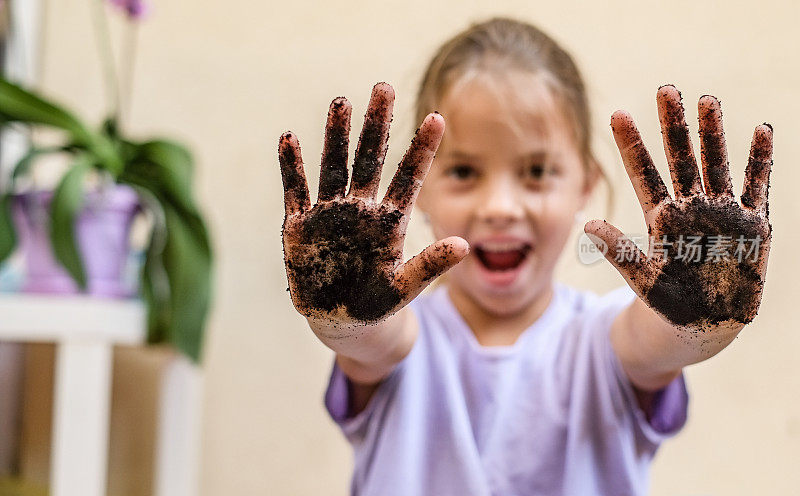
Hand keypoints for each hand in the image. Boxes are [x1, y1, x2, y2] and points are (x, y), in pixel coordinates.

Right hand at [279, 83, 468, 324]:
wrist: (341, 322)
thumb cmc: (377, 303)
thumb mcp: (406, 287)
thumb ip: (431, 265)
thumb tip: (465, 245)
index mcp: (389, 221)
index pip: (408, 177)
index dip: (421, 149)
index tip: (437, 118)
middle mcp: (360, 210)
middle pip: (369, 160)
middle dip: (376, 126)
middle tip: (382, 88)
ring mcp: (329, 215)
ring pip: (333, 167)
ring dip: (335, 137)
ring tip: (341, 103)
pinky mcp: (300, 227)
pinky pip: (295, 191)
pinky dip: (292, 168)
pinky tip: (290, 139)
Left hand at [586, 85, 771, 332]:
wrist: (706, 323)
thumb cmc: (669, 302)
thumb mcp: (643, 277)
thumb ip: (619, 252)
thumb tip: (587, 224)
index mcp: (661, 218)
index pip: (643, 173)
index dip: (631, 145)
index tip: (617, 114)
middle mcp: (690, 208)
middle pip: (680, 159)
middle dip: (674, 127)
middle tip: (666, 90)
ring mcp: (722, 213)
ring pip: (717, 165)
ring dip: (713, 135)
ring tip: (707, 101)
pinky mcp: (752, 225)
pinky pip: (758, 187)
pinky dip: (760, 163)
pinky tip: (762, 132)